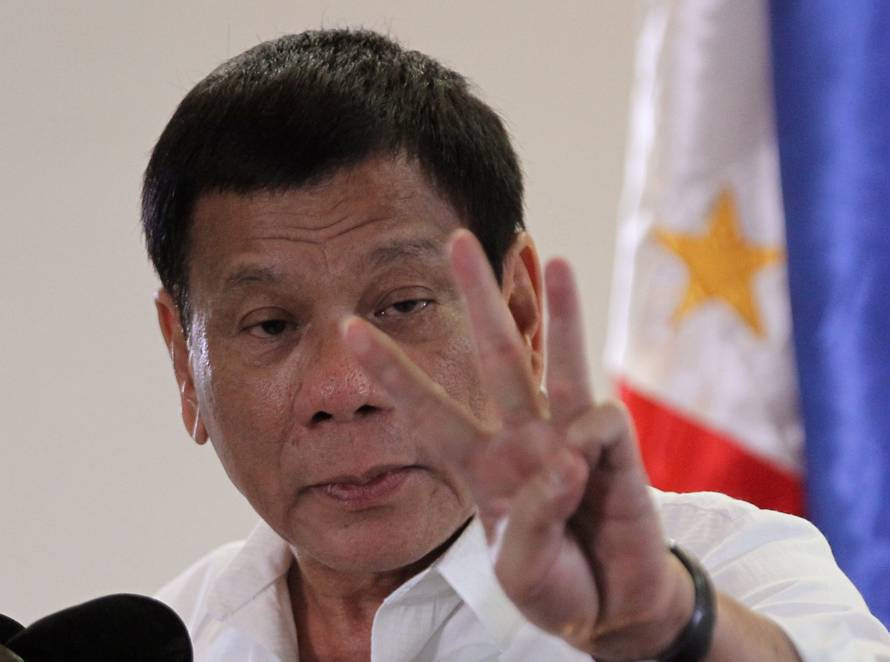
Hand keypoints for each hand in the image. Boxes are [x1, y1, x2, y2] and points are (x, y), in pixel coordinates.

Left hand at [344, 230, 692, 659]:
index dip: (389, 371)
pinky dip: (589, 446)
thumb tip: (565, 457)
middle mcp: (520, 438)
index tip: (348, 329)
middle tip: (456, 241)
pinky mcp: (614, 447)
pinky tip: (590, 480)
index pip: (426, 409)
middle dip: (476, 298)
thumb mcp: (518, 569)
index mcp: (479, 465)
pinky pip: (597, 423)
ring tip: (553, 259)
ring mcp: (566, 437)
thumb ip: (531, 518)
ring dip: (559, 311)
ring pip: (558, 360)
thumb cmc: (555, 585)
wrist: (613, 607)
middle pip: (494, 355)